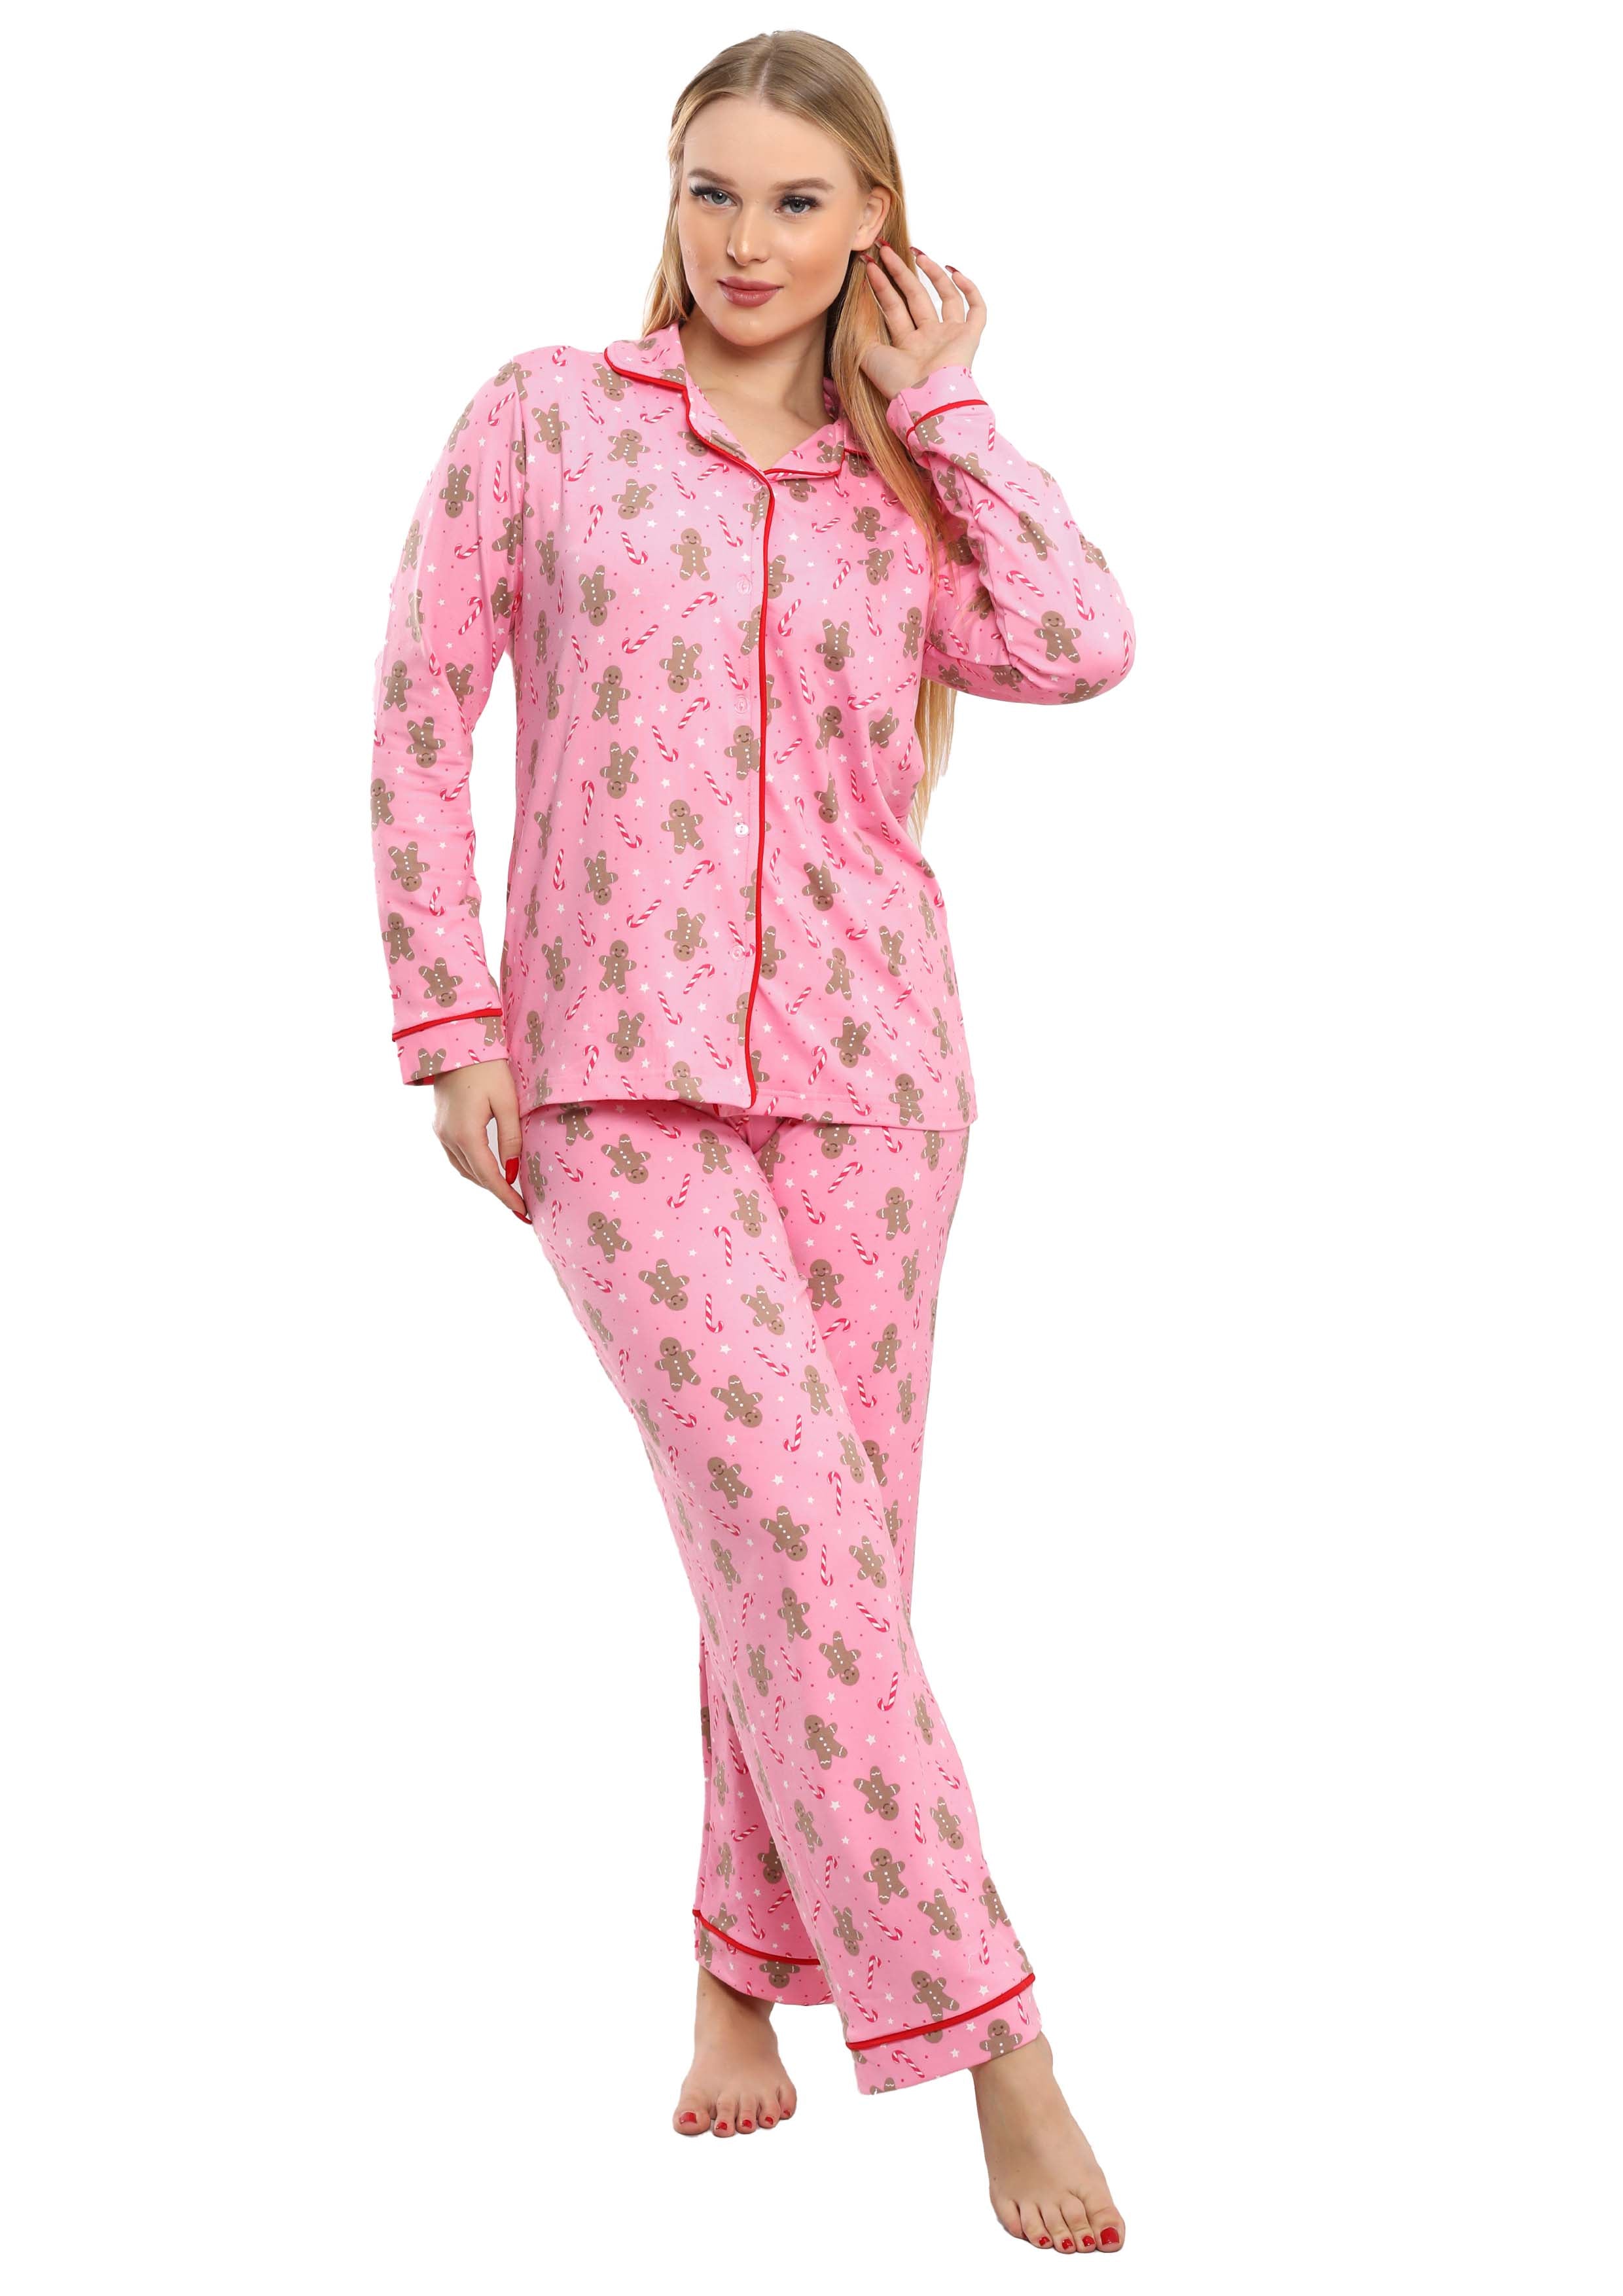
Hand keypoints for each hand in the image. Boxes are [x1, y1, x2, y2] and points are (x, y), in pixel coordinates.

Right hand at [430, 1057, 529, 1222]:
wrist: (456, 1042)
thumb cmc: (486, 1068)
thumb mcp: (507, 1102)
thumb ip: (510, 1138)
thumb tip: (512, 1172)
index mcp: (465, 1133)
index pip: (488, 1176)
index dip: (506, 1196)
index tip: (522, 1212)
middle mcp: (448, 1137)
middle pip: (474, 1175)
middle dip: (497, 1191)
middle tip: (520, 1203)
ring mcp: (440, 1131)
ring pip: (462, 1168)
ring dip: (483, 1180)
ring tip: (507, 1189)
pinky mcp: (439, 1124)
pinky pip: (455, 1155)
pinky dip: (472, 1166)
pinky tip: (487, 1167)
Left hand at [855, 243, 985, 399]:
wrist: (923, 398)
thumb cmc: (897, 384)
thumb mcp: (868, 356)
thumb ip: (861, 333)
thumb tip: (855, 312)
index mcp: (906, 346)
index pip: (893, 307)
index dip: (881, 285)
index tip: (869, 265)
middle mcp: (929, 339)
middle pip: (915, 296)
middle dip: (900, 271)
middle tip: (885, 249)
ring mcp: (950, 337)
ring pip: (945, 297)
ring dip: (931, 273)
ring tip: (917, 252)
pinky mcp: (969, 337)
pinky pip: (976, 310)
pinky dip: (969, 289)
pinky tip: (954, 272)